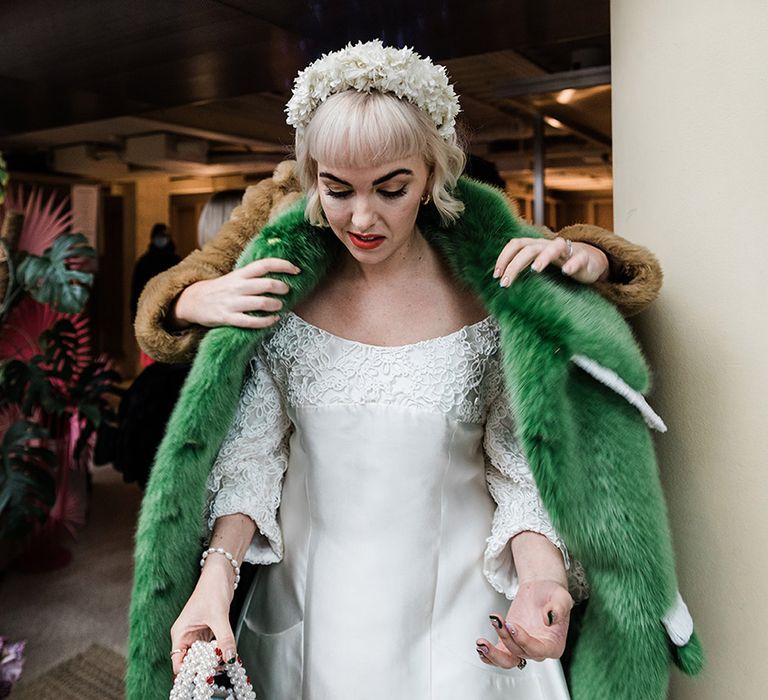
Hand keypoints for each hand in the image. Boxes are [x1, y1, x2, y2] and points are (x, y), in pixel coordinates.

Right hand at [169, 561, 237, 675]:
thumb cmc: (212, 589)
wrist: (220, 574)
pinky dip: (218, 651)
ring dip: (213, 658)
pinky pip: (211, 647)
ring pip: (203, 655)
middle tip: (220, 665)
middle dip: (205, 666)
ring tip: (225, 658)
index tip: (205, 674)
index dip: (190, 671)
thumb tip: (229, 658)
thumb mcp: (219, 616)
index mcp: (180, 633)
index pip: (179, 663)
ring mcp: (197, 634)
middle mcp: (186, 636)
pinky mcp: (207, 631)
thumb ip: (224, 638)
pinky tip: (226, 651)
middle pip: (192, 661)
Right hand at [171, 258, 300, 329]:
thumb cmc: (220, 289)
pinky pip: (250, 321)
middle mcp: (237, 286)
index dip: (282, 265)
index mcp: (240, 274)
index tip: (296, 270)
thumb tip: (279, 275)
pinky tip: (273, 320)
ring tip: (280, 306)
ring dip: (275, 305)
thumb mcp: (234, 278)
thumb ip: (253, 276)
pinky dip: (265, 322)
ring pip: (260, 303)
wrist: (192, 301)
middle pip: (265, 284)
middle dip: (281, 287)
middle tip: (287, 290)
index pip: (264, 265)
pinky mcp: (227, 318)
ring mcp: (232, 302)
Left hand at [476, 579, 572, 668]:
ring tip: (481, 643)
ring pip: (507, 661)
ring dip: (493, 655)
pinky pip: (499, 655)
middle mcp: (538, 650)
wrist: (540, 590)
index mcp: (553, 644)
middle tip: (498, 622)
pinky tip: (480, 647)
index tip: (512, 626)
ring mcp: (522, 647)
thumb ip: (559, 607)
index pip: (538, 650)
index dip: (524, 641)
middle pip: (520, 653)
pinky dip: (488, 655)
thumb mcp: (561, 596)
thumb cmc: (552, 594)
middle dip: (506, 639)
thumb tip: (550, 618)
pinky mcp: (509, 642)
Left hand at [493, 237, 608, 286]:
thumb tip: (499, 281)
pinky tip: (566, 272)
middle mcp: (548, 245)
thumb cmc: (558, 264)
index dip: (504, 258)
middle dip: (515, 265)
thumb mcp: (537, 265)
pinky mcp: (583, 258)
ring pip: (554, 248)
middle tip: (506, 283)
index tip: (496, 275)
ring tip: (535, 269)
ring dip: (543, 257)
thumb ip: (522, 269)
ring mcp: (567, 251)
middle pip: (529, 249)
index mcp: (535, 246)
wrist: (590, 261)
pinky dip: (572, 264)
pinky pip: (578, 258)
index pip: (515, 245)